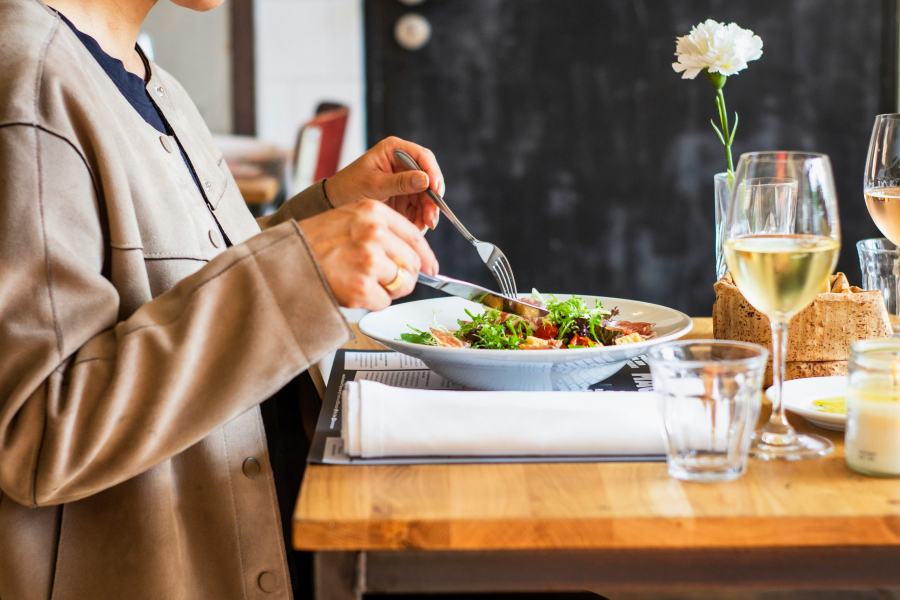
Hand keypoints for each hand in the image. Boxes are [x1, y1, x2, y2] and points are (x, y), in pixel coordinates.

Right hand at [299, 200, 437, 310]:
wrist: (283, 261)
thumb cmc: (313, 242)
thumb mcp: (347, 218)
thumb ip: (380, 229)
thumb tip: (414, 255)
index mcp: (373, 212)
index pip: (415, 236)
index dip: (426, 257)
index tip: (432, 268)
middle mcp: (374, 233)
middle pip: (413, 264)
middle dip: (405, 277)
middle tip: (387, 282)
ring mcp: (369, 261)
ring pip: (401, 284)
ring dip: (387, 290)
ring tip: (362, 283)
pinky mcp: (362, 287)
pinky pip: (384, 302)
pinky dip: (372, 302)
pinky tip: (352, 292)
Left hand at [323, 137, 443, 230]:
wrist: (335, 202)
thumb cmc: (349, 186)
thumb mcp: (374, 184)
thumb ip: (400, 183)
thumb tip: (426, 180)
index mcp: (394, 150)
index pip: (422, 157)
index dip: (433, 172)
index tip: (436, 189)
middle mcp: (403, 163)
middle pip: (428, 178)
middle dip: (431, 199)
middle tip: (431, 217)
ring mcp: (405, 180)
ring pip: (426, 196)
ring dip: (427, 212)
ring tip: (424, 226)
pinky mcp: (404, 197)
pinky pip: (418, 207)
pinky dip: (420, 218)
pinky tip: (417, 227)